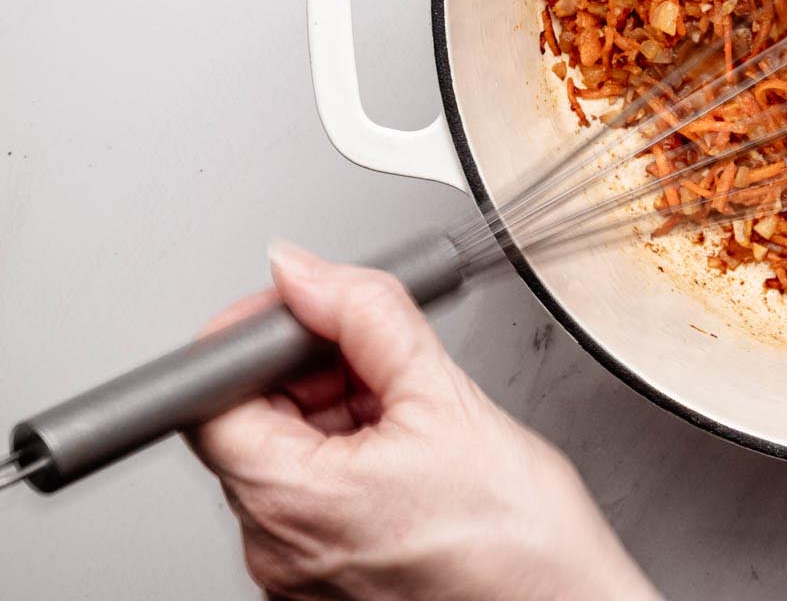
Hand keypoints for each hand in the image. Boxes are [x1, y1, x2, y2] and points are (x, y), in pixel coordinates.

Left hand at [187, 243, 658, 600]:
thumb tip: (307, 273)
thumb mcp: (446, 395)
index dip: (256, 336)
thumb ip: (366, 315)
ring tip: (412, 416)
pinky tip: (412, 455)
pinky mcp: (325, 586)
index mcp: (287, 500)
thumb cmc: (519, 538)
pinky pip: (314, 502)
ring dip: (339, 415)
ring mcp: (297, 574)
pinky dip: (353, 462)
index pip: (210, 394)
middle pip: (252, 422)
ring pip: (288, 459)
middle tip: (381, 358)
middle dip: (313, 371)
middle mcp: (275, 548)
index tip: (306, 308)